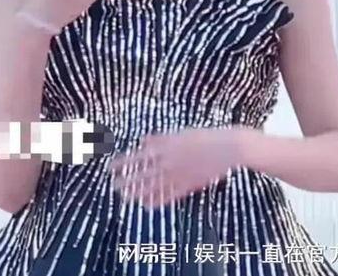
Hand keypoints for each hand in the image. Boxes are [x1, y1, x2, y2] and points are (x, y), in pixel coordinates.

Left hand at [108, 126, 245, 208]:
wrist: (228, 147)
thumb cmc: (203, 136)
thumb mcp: (179, 133)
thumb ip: (159, 138)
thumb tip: (142, 140)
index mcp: (166, 147)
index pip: (138, 157)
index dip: (124, 163)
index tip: (109, 167)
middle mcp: (169, 162)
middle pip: (143, 174)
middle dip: (127, 180)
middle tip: (112, 187)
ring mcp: (179, 175)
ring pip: (154, 187)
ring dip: (138, 192)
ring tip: (125, 197)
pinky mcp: (189, 185)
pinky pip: (169, 195)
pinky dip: (157, 200)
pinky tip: (146, 205)